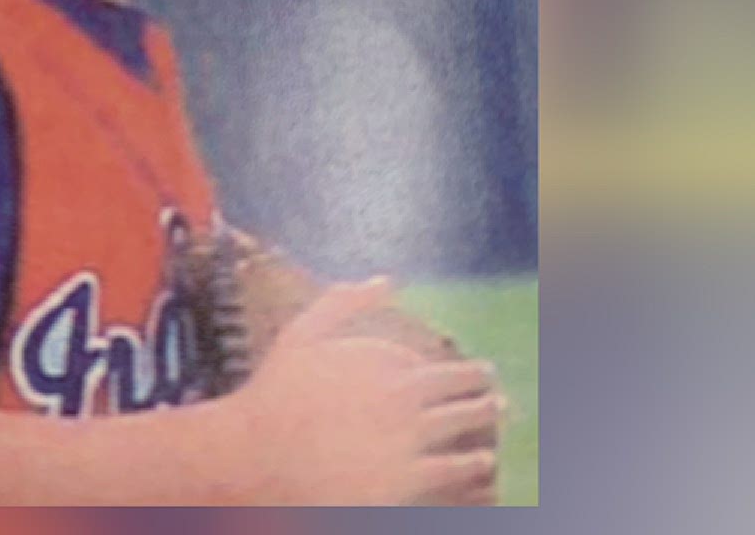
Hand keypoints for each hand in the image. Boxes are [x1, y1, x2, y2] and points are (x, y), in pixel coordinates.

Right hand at [232, 278, 501, 504]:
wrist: (257, 454)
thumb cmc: (275, 393)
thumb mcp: (303, 334)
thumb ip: (344, 301)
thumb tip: (387, 278)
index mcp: (384, 358)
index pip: (433, 361)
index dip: (450, 371)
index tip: (461, 374)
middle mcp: (403, 394)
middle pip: (461, 385)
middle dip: (481, 385)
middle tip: (493, 389)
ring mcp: (408, 437)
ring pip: (464, 421)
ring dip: (486, 415)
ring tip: (497, 414)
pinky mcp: (406, 477)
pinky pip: (454, 468)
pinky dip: (473, 462)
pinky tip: (481, 461)